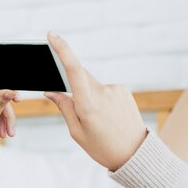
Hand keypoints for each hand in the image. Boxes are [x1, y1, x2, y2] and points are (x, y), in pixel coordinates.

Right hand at [44, 31, 146, 171]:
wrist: (135, 153)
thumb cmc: (102, 147)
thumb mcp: (77, 132)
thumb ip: (64, 108)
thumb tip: (51, 91)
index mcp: (88, 105)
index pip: (73, 70)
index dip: (62, 49)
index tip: (52, 35)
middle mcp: (103, 93)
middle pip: (80, 75)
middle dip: (71, 83)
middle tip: (77, 108)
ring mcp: (115, 90)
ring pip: (92, 84)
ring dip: (88, 95)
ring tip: (99, 120)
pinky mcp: (123, 90)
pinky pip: (104, 89)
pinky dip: (100, 98)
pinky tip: (108, 116)